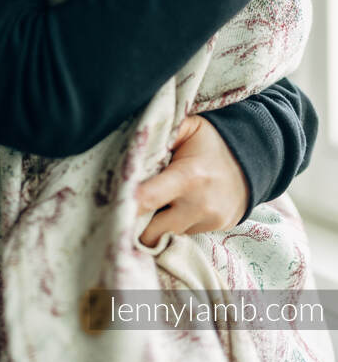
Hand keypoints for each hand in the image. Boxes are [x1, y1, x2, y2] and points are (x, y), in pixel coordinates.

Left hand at [135, 115, 249, 245]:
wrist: (254, 156)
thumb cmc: (212, 139)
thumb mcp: (188, 127)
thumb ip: (161, 133)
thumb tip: (130, 142)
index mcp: (188, 177)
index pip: (146, 200)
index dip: (124, 204)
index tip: (108, 204)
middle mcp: (199, 204)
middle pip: (151, 231)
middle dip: (135, 224)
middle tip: (123, 210)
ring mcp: (209, 220)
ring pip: (167, 234)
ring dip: (155, 223)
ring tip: (153, 202)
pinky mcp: (216, 229)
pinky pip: (183, 234)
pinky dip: (174, 224)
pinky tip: (174, 205)